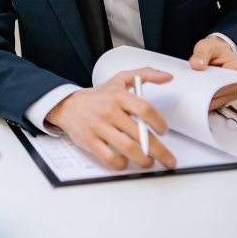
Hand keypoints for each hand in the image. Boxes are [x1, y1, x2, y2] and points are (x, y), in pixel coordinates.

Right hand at [45, 68, 176, 169]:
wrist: (68, 106)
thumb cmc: (98, 96)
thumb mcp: (120, 79)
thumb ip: (145, 74)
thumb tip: (167, 77)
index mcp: (118, 95)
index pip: (145, 109)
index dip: (159, 123)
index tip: (163, 131)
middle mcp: (108, 110)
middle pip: (140, 134)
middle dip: (159, 150)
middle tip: (168, 159)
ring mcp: (98, 126)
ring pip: (127, 148)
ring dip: (143, 160)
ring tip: (149, 162)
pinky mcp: (89, 141)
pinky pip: (109, 157)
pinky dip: (121, 163)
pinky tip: (125, 161)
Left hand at [189, 36, 236, 109]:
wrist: (218, 52)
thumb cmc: (216, 50)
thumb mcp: (207, 47)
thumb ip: (201, 54)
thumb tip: (196, 63)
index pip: (225, 83)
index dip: (210, 86)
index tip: (196, 85)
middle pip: (221, 94)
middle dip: (205, 93)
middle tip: (189, 89)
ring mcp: (232, 92)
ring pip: (217, 101)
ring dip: (203, 98)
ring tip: (190, 91)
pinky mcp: (224, 97)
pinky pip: (214, 103)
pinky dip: (203, 100)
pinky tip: (194, 94)